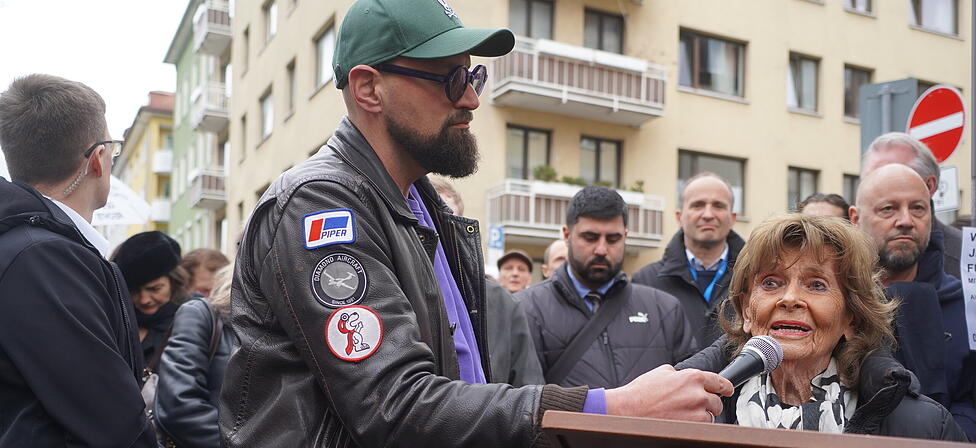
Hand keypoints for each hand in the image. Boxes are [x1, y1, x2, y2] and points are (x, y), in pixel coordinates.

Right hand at [604, 364, 732, 422]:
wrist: (628, 410)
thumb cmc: (641, 393)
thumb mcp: (662, 372)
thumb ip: (680, 373)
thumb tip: (686, 376)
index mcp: (692, 377)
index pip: (720, 381)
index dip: (725, 386)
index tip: (727, 389)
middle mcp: (698, 394)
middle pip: (717, 401)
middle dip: (708, 403)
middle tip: (692, 404)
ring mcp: (697, 412)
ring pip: (710, 415)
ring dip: (701, 415)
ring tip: (682, 413)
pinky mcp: (693, 427)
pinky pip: (703, 426)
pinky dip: (695, 425)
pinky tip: (681, 420)